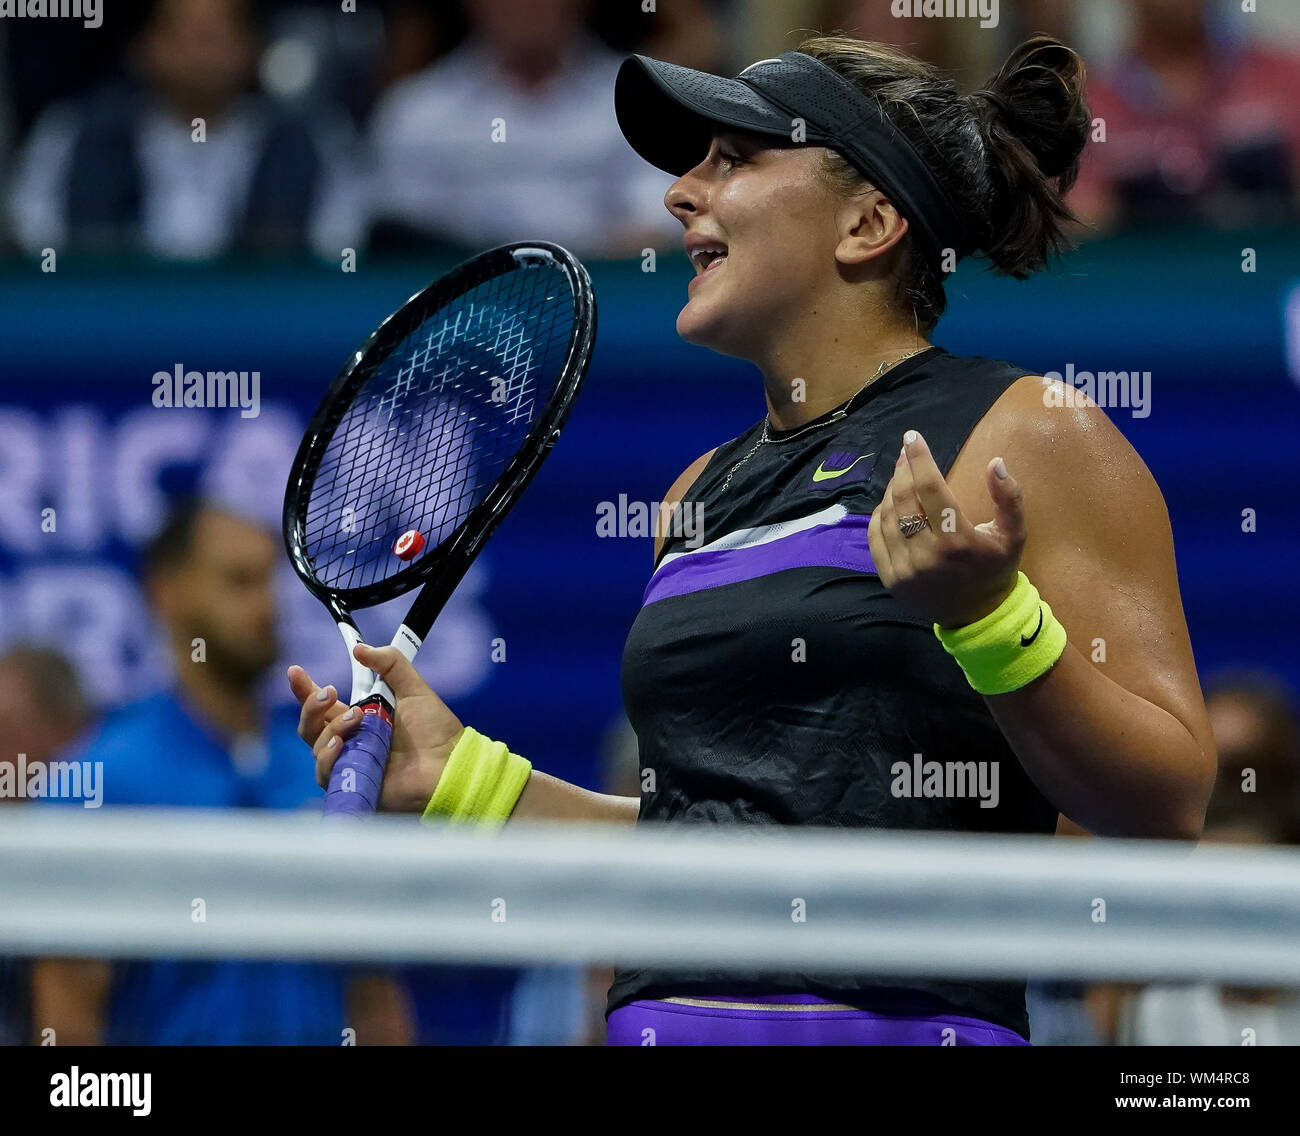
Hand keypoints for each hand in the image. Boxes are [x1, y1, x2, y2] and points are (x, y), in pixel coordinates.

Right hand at [287, 645, 463, 812]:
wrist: (450, 764)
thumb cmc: (436, 731)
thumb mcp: (414, 688)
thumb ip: (390, 663)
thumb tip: (359, 648)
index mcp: (361, 718)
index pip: (324, 705)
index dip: (305, 689)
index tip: (295, 672)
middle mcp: (351, 741)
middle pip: (310, 726)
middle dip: (312, 705)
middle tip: (330, 692)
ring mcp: (350, 763)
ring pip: (316, 746)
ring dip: (331, 728)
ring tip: (356, 719)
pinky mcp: (352, 784)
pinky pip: (325, 773)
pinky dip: (328, 756)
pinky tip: (341, 744)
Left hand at [866, 429, 1026, 628]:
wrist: (977, 616)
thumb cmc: (995, 569)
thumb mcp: (1014, 535)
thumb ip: (1009, 497)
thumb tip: (996, 462)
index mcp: (957, 540)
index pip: (930, 487)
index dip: (919, 458)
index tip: (912, 437)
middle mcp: (927, 555)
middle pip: (904, 498)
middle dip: (903, 468)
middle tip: (906, 451)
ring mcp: (904, 569)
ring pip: (887, 515)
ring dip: (891, 489)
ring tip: (901, 473)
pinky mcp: (889, 578)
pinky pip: (875, 536)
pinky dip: (879, 514)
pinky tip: (890, 502)